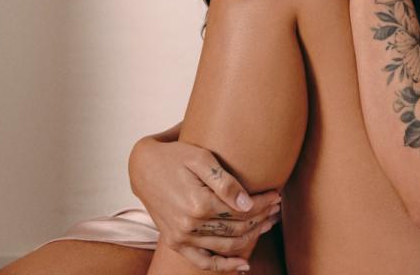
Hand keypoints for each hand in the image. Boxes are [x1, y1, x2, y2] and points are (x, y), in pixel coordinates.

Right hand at [128, 134, 281, 271]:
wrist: (144, 167)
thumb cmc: (176, 156)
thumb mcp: (201, 158)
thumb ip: (225, 183)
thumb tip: (248, 204)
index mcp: (199, 203)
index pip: (241, 210)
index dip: (262, 204)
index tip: (276, 195)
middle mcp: (190, 225)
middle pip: (237, 229)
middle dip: (261, 218)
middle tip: (276, 208)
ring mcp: (182, 237)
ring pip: (225, 246)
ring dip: (251, 238)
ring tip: (267, 225)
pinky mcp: (176, 243)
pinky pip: (203, 262)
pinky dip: (223, 266)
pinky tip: (242, 266)